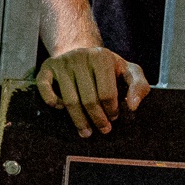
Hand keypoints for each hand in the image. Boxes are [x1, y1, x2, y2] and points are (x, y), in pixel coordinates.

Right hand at [35, 46, 149, 137]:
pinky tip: (60, 109)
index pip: (107, 92)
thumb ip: (139, 86)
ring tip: (86, 132)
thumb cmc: (108, 67)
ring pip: (69, 100)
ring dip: (78, 120)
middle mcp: (81, 57)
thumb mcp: (129, 71)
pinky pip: (45, 88)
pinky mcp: (47, 67)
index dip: (111, 110)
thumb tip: (132, 107)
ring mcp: (62, 62)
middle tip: (103, 130)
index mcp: (102, 57)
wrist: (82, 51)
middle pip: (88, 99)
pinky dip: (51, 102)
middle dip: (97, 119)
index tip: (114, 118)